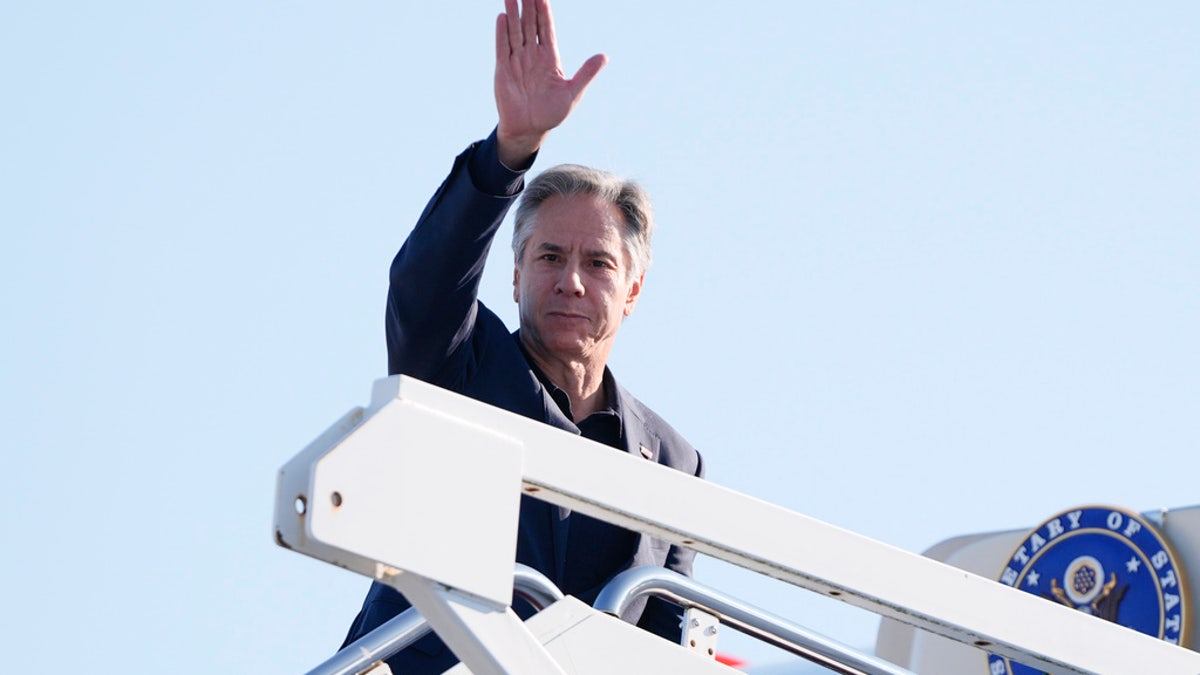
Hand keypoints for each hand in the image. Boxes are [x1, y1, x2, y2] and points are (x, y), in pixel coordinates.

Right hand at [494, 0, 606, 167]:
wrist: (530, 130)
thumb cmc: (551, 113)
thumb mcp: (573, 92)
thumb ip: (587, 73)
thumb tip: (604, 56)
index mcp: (549, 58)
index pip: (547, 29)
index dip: (545, 11)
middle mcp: (532, 56)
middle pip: (530, 25)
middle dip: (529, 6)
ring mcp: (517, 61)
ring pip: (515, 32)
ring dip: (514, 14)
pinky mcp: (504, 71)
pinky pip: (503, 48)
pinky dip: (502, 33)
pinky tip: (502, 18)